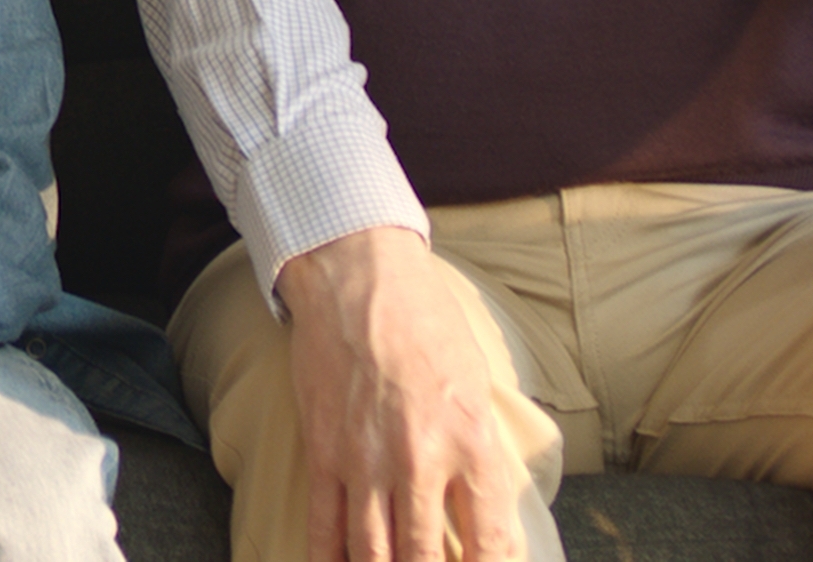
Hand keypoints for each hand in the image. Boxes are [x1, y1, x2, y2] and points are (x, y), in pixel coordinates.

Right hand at [278, 226, 529, 561]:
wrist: (361, 279)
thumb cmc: (427, 326)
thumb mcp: (477, 388)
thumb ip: (482, 457)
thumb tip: (487, 520)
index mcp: (471, 442)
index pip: (489, 543)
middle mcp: (420, 460)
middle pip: (422, 558)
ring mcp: (365, 460)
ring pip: (371, 553)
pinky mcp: (323, 451)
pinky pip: (324, 526)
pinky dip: (329, 561)